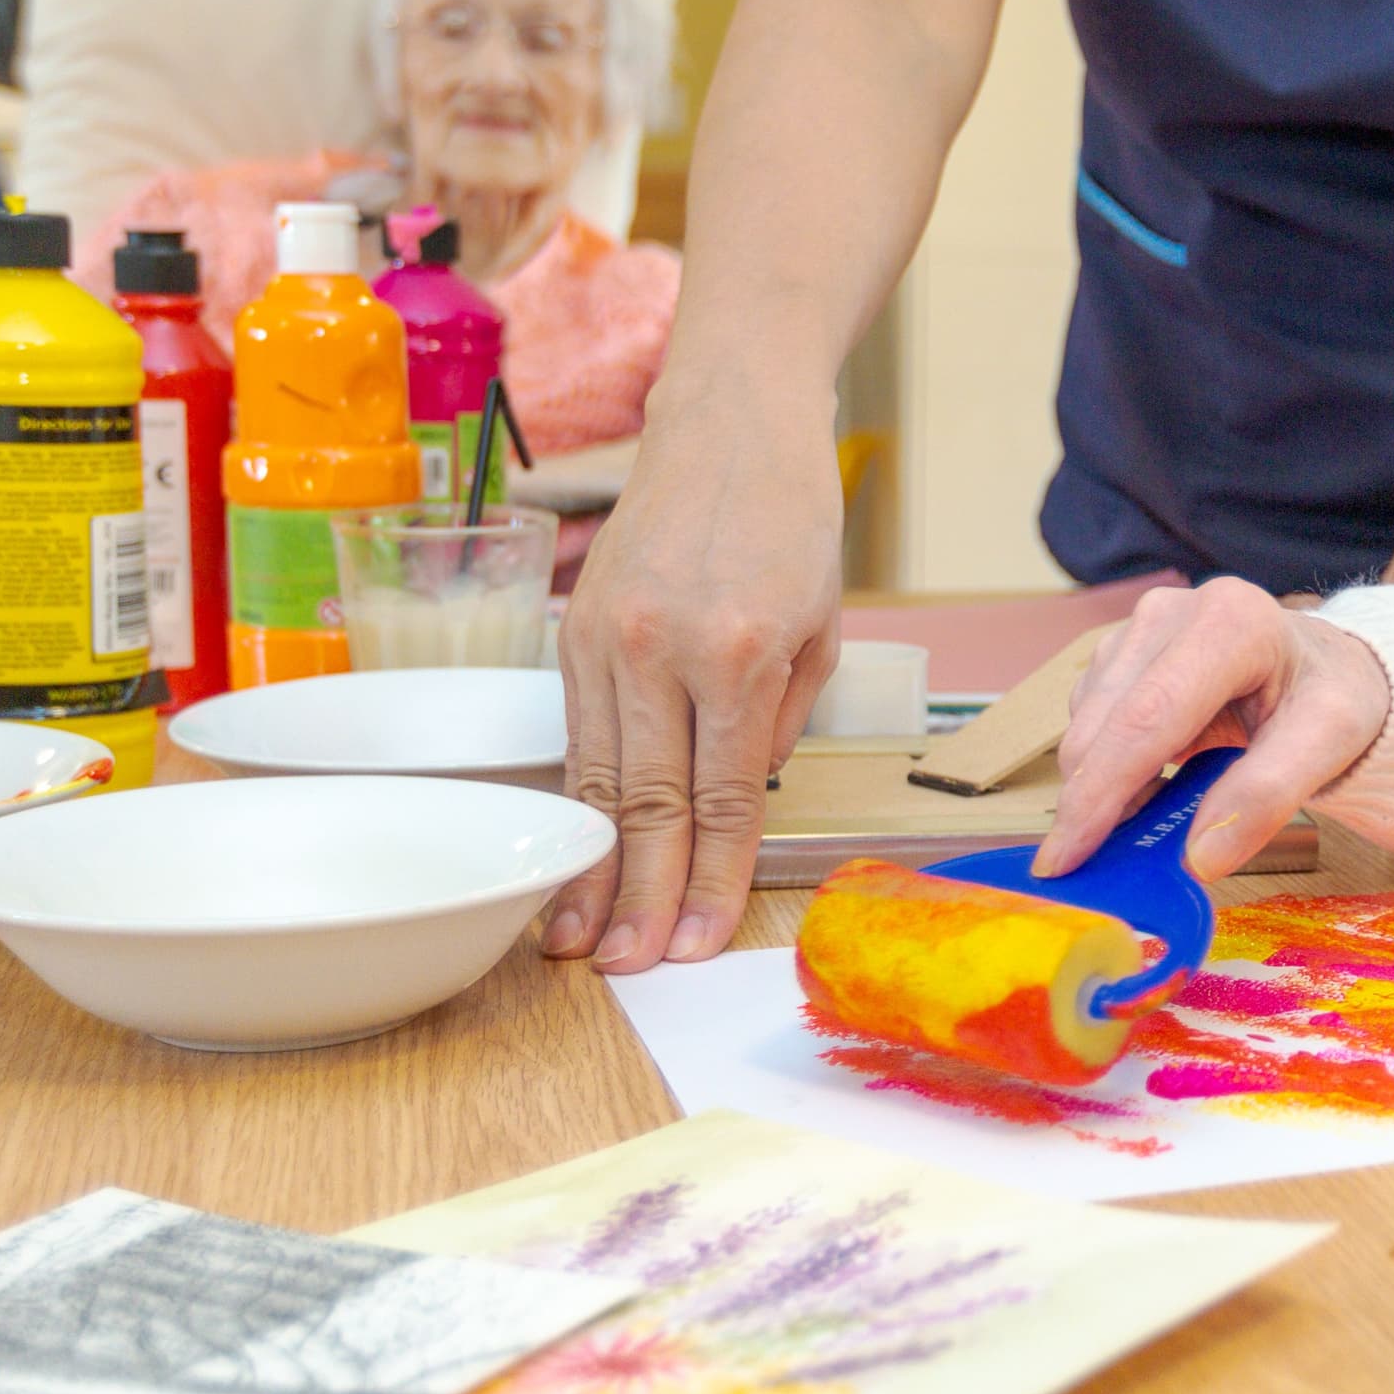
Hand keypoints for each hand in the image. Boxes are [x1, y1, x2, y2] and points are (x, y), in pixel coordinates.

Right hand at [547, 389, 841, 971]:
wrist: (729, 422)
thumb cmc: (793, 522)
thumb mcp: (822, 628)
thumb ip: (779, 724)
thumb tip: (736, 806)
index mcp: (741, 652)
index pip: (723, 801)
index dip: (709, 884)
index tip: (699, 946)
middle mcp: (662, 649)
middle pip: (649, 806)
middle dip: (640, 899)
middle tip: (629, 971)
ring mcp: (607, 639)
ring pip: (598, 780)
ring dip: (589, 868)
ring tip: (576, 941)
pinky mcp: (573, 632)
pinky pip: (578, 737)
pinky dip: (577, 803)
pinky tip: (571, 854)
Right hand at [1040, 577, 1390, 879]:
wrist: (1322, 667)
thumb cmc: (1328, 699)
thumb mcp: (1328, 743)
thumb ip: (1269, 796)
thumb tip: (1199, 859)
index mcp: (1230, 623)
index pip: (1149, 719)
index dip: (1102, 793)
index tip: (1068, 858)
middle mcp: (1172, 612)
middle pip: (1104, 723)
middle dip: (1087, 804)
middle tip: (1090, 869)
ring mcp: (1138, 628)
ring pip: (1086, 725)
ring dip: (1099, 787)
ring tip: (1151, 817)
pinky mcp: (1120, 651)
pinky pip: (1090, 721)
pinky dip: (1106, 768)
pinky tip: (1149, 786)